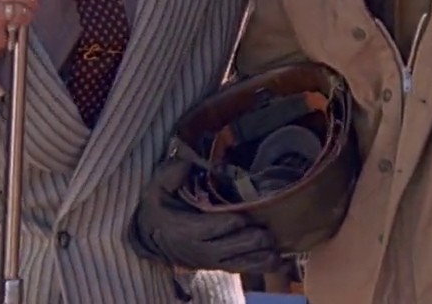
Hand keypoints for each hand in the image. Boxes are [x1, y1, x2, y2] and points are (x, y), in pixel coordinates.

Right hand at [131, 157, 284, 273]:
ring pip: (239, 261)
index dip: (230, 222)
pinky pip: (241, 268)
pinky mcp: (220, 264)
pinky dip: (259, 265)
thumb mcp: (158, 187)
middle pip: (231, 247)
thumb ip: (171, 174)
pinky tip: (277, 260)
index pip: (210, 228)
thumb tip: (186, 163)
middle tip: (267, 229)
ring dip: (259, 255)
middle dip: (250, 239)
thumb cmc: (162, 206)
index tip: (245, 215)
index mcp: (184, 228)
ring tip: (276, 246)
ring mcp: (211, 260)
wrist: (154, 235)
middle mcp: (200, 248)